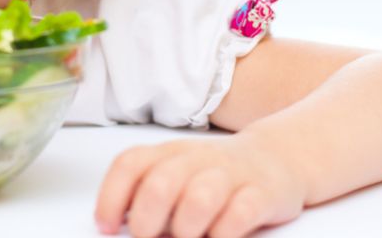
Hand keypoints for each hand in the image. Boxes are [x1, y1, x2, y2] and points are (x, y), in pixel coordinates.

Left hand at [94, 133, 306, 237]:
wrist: (274, 157)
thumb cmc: (213, 175)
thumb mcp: (177, 174)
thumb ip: (146, 194)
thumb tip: (115, 225)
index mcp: (168, 154)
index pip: (130, 164)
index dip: (111, 196)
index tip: (107, 227)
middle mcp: (195, 160)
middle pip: (161, 183)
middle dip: (146, 220)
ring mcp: (230, 175)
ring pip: (200, 197)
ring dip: (185, 228)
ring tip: (185, 237)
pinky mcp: (261, 194)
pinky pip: (240, 214)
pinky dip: (224, 233)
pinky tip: (218, 237)